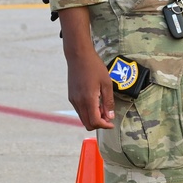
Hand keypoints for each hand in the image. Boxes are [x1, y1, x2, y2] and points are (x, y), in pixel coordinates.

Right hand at [58, 6, 114, 130]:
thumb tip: (110, 116)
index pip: (94, 121)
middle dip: (99, 124)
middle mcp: (78, 102)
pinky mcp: (71, 97)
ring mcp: (73, 100)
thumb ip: (108, 101)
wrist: (79, 56)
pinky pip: (80, 110)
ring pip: (83, 118)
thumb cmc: (94, 67)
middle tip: (108, 117)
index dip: (104, 125)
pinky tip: (96, 103)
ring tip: (104, 108)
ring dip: (93, 118)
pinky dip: (88, 112)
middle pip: (87, 123)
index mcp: (88, 99)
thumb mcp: (106, 83)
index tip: (111, 123)